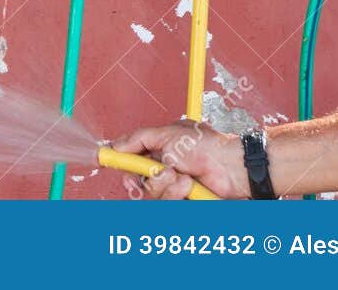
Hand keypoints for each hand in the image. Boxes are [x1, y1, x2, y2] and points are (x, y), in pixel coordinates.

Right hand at [111, 121, 246, 198]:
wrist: (232, 167)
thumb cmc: (206, 146)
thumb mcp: (167, 133)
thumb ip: (137, 139)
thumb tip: (114, 145)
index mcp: (157, 151)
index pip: (129, 160)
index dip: (119, 162)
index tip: (105, 160)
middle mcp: (162, 170)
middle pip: (136, 183)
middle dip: (147, 179)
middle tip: (162, 171)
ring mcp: (172, 189)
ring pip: (150, 196)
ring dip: (165, 186)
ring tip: (182, 177)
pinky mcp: (182, 203)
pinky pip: (166, 205)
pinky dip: (175, 196)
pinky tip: (188, 186)